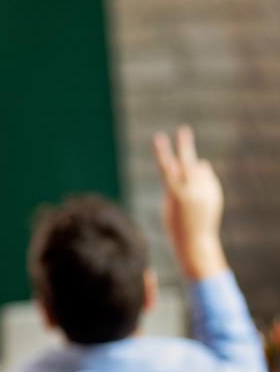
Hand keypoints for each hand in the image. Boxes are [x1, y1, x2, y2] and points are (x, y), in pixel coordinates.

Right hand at [152, 126, 227, 280]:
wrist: (195, 241)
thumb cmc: (175, 225)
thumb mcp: (170, 203)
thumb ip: (181, 182)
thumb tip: (201, 162)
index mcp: (175, 194)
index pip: (166, 167)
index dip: (161, 151)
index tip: (157, 137)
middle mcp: (192, 190)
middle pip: (187, 162)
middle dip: (185, 146)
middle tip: (183, 130)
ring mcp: (205, 191)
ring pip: (199, 168)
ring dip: (192, 167)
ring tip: (186, 183)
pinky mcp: (214, 193)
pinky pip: (207, 177)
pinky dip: (201, 177)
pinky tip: (198, 184)